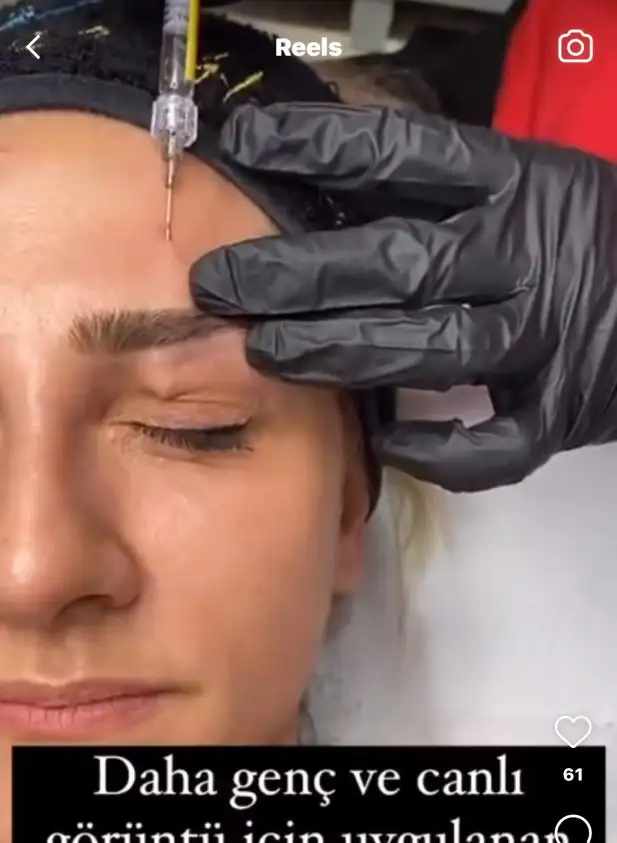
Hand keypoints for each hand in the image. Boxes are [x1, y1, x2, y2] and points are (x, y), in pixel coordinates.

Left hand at [190, 103, 616, 490]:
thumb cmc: (568, 237)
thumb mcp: (513, 186)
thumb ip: (430, 193)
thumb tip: (310, 192)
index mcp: (513, 184)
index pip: (405, 158)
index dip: (320, 150)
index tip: (245, 146)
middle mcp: (523, 256)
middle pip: (400, 262)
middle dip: (301, 276)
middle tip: (219, 285)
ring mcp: (546, 336)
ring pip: (433, 348)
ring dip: (341, 353)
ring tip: (264, 353)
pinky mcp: (562, 408)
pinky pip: (497, 444)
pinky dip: (439, 450)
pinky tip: (384, 441)